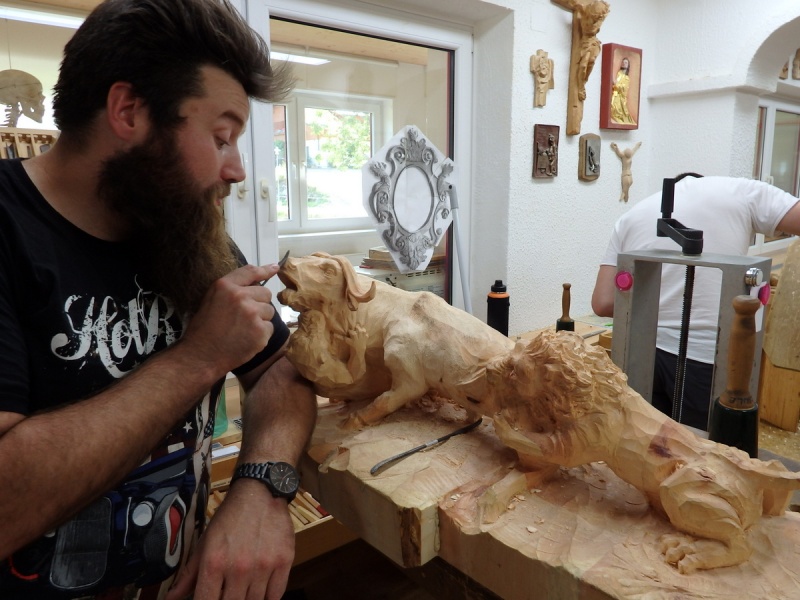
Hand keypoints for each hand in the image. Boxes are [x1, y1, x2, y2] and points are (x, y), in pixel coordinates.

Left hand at [166, 481, 294, 599]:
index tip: (211, 599)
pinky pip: (276, 595)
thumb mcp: (205, 542)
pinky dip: (268, 598)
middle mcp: (239, 568)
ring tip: (243, 591)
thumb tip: (172, 598)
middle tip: (228, 592)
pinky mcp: (284, 561)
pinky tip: (261, 592)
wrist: (260, 492)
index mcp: (214, 563)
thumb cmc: (230, 518)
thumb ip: (189, 574)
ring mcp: (264, 566)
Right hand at [179, 264, 280, 375]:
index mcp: (225, 286)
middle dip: (259, 304)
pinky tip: (246, 339)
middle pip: (265, 293)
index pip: (250, 271)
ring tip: (242, 329)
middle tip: (243, 318)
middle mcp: (239, 296)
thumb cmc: (204, 330)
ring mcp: (252, 313)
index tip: (275, 268)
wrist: (201, 355)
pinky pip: (270, 328)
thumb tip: (255, 280)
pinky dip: (262, 335)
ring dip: (261, 320)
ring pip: (269, 311)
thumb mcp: (211, 300)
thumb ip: (232, 289)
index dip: (265, 269)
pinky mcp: (260, 330)